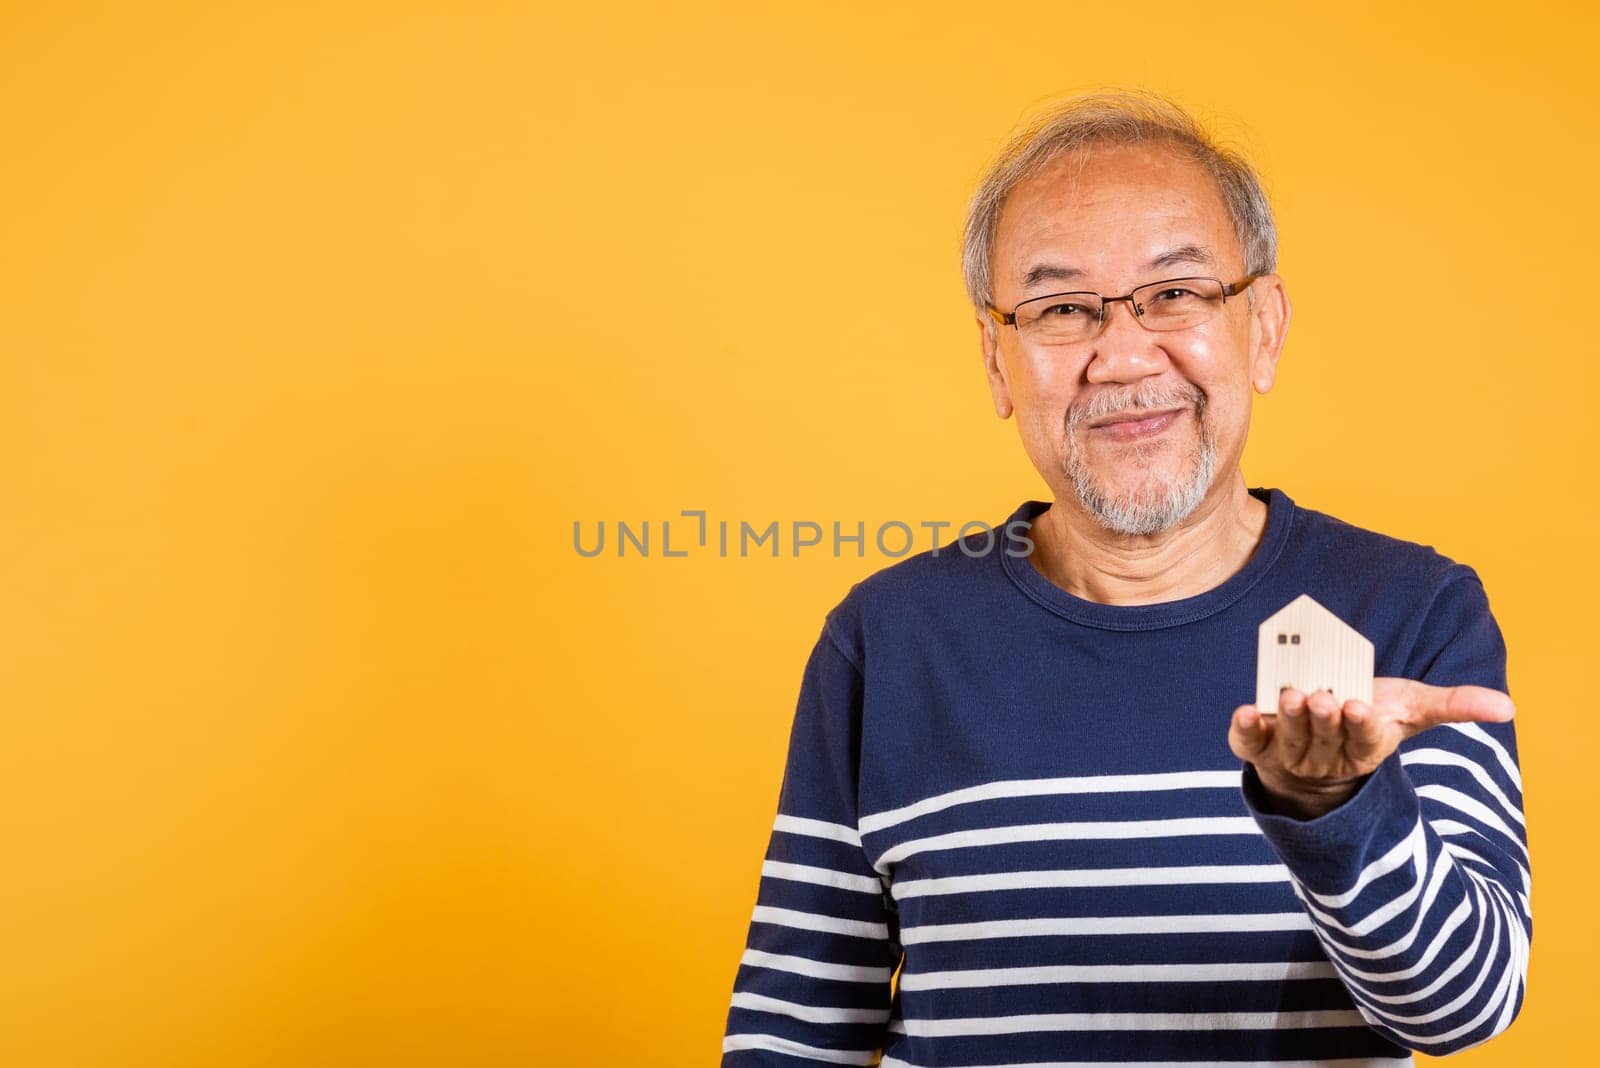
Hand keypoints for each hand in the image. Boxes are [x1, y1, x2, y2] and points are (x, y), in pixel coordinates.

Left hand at [1228, 678, 1514, 818]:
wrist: (1317, 753)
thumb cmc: (1368, 721)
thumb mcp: (1411, 711)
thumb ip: (1453, 705)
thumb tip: (1508, 708)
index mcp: (1364, 748)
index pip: (1364, 740)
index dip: (1361, 726)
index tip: (1359, 707)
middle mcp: (1325, 754)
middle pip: (1325, 738)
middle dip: (1323, 718)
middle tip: (1322, 697)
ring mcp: (1288, 752)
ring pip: (1288, 739)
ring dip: (1287, 719)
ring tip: (1290, 696)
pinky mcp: (1256, 746)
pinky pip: (1247, 743)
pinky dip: (1243, 729)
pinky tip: (1243, 712)